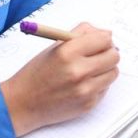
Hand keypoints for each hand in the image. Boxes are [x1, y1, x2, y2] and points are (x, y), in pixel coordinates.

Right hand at [0, 23, 119, 135]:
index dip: (104, 39)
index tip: (100, 41)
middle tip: (99, 54)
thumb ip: (81, 34)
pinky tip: (83, 84)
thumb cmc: (37, 73)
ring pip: (113, 72)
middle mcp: (78, 71)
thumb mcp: (55, 46)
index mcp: (68, 52)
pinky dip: (99, 84)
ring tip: (90, 70)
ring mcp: (85, 90)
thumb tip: (106, 33)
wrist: (23, 103)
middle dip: (108, 53)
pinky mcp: (88, 104)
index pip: (104, 39)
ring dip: (106, 69)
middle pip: (114, 56)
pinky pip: (105, 88)